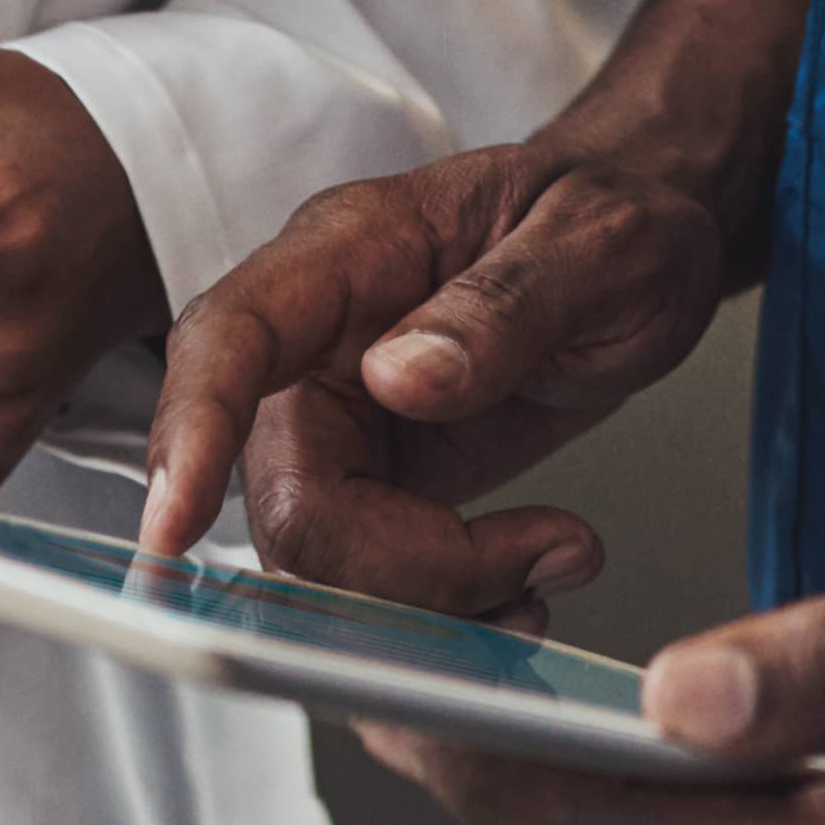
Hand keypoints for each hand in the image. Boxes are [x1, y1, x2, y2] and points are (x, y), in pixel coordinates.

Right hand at [135, 133, 731, 616]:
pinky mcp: (384, 487)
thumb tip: (399, 377)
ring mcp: (348, 424)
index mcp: (352, 254)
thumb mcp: (602, 238)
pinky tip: (526, 581)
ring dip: (434, 603)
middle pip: (287, 496)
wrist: (650, 249)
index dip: (190, 432)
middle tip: (539, 558)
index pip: (229, 338)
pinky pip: (375, 582)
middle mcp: (323, 347)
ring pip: (325, 560)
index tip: (173, 527)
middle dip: (404, 568)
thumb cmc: (618, 213)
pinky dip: (451, 610)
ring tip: (551, 564)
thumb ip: (507, 301)